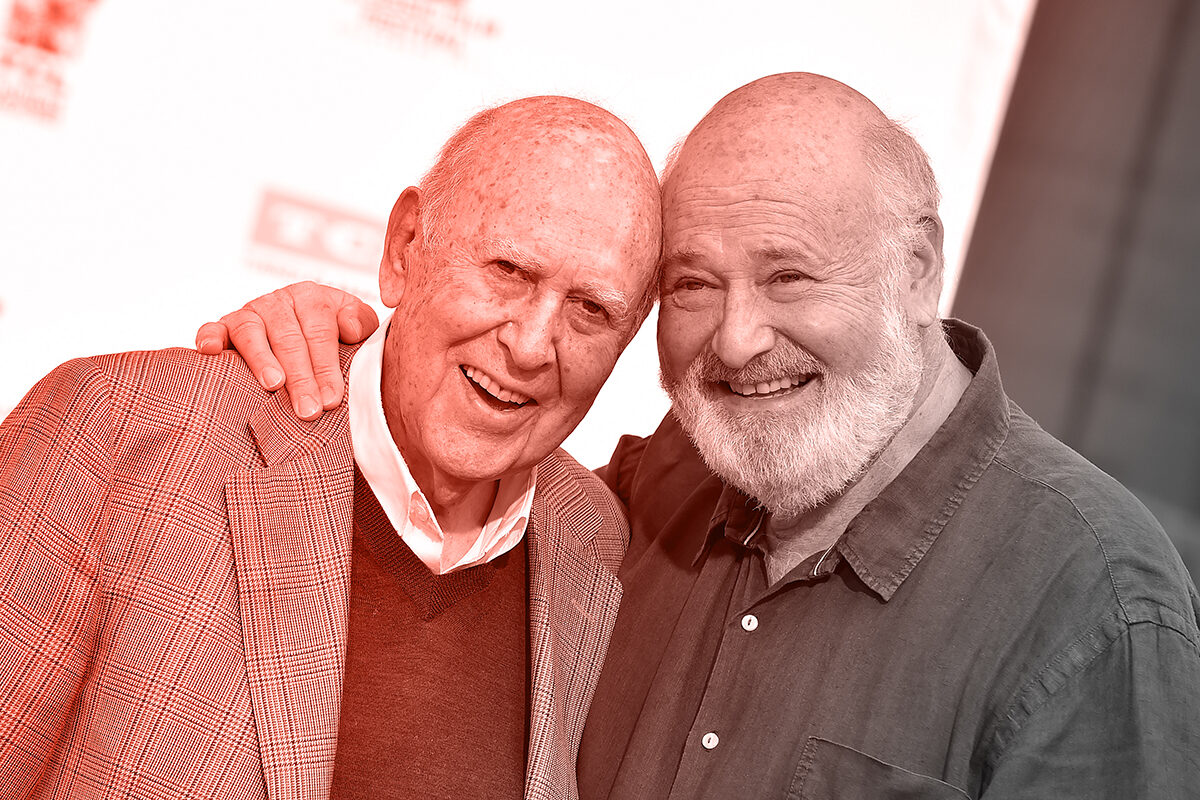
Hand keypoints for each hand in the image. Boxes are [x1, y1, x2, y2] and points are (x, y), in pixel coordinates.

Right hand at [195, 282, 378, 419]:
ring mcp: (249, 313)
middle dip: (301, 377)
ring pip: (251, 332)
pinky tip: (210, 351)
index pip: (320, 331)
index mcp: (312, 298)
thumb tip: (348, 328)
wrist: (303, 327)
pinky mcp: (224, 326)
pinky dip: (209, 336)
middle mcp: (278, 302)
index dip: (326, 366)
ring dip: (261, 359)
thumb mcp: (355, 323)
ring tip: (273, 385)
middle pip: (289, 337)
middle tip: (309, 409)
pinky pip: (213, 328)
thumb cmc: (333, 333)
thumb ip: (360, 322)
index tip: (332, 398)